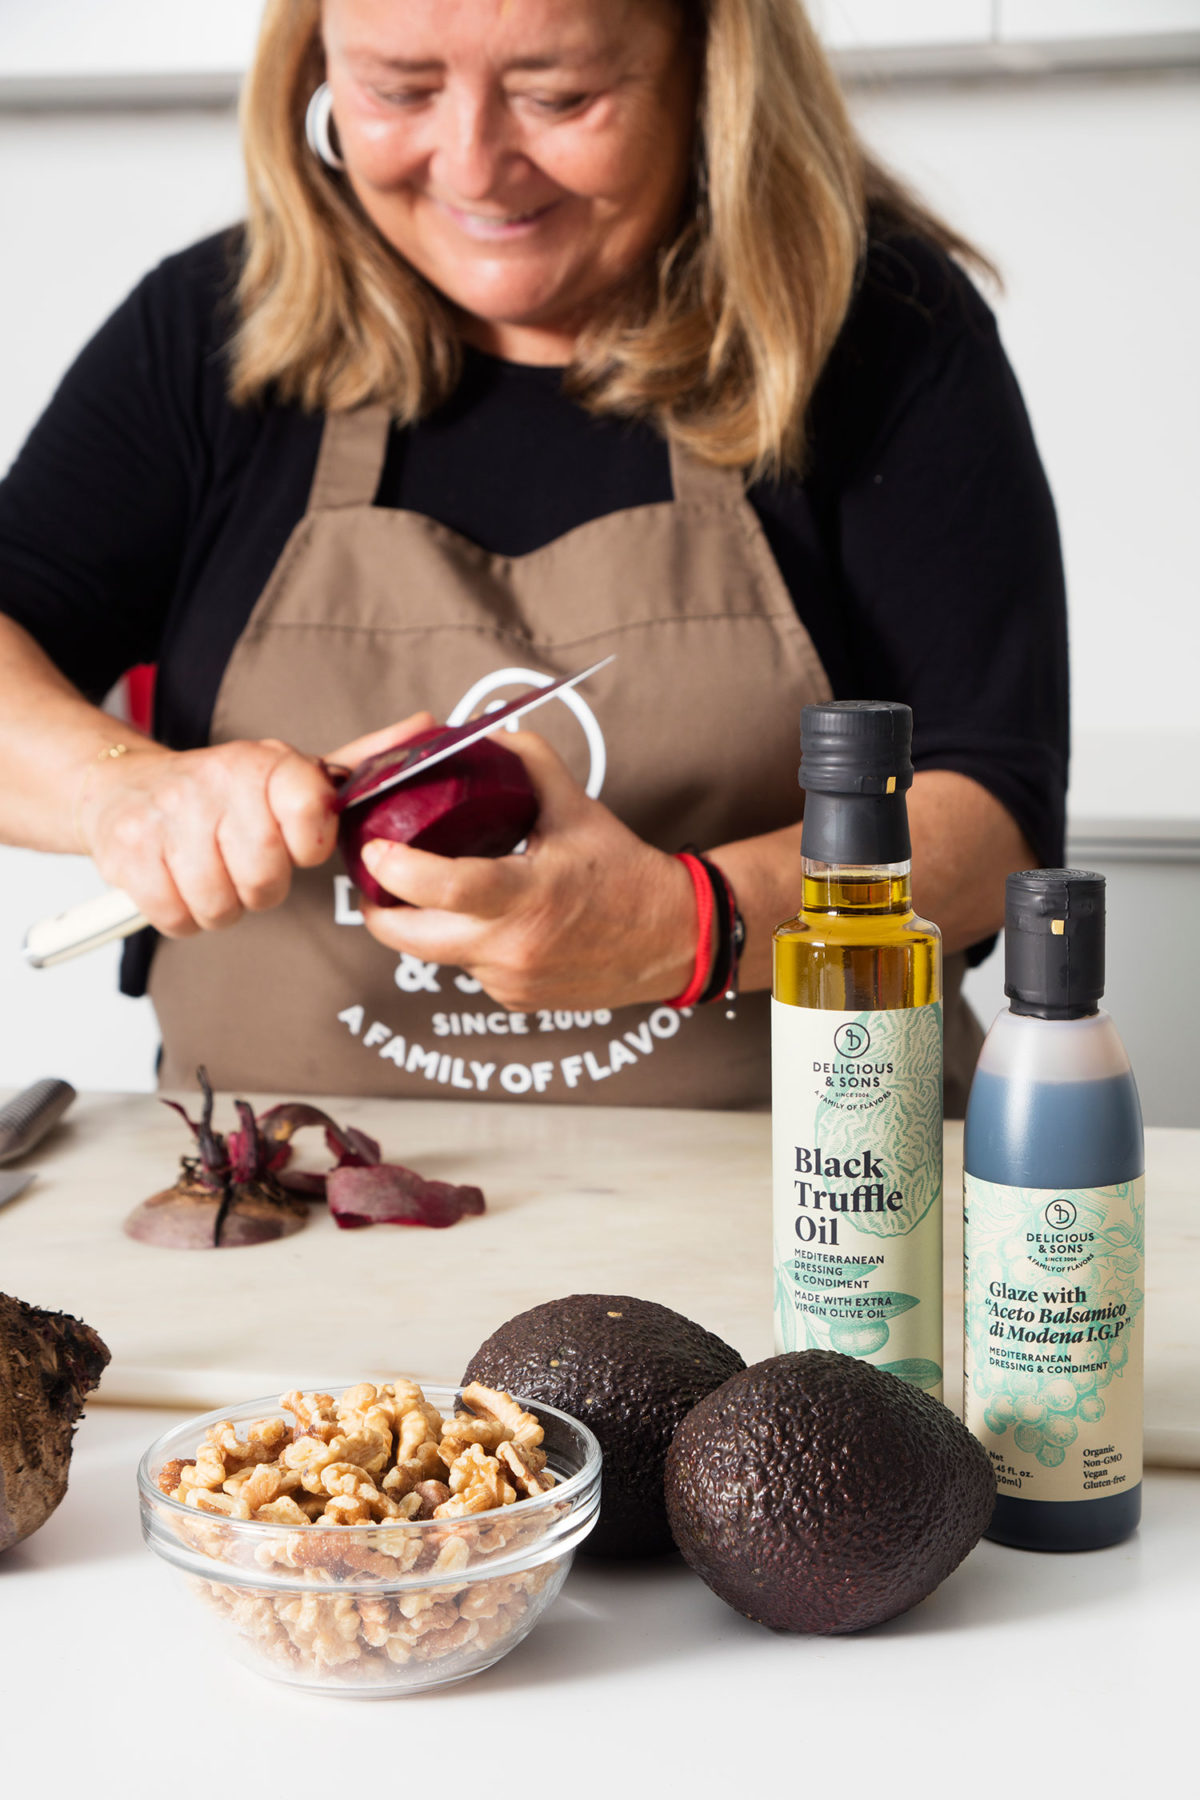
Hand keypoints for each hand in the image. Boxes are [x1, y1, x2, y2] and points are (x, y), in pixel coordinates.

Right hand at [77, 738, 338, 936]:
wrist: (122, 786)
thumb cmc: (218, 791)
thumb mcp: (284, 770)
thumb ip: (354, 761)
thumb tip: (416, 730)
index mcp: (262, 761)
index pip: (311, 811)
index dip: (309, 846)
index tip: (296, 842)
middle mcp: (214, 782)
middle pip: (265, 877)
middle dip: (261, 887)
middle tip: (245, 865)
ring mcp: (166, 817)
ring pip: (220, 906)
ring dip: (221, 905)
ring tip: (211, 873)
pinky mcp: (128, 853)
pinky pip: (177, 918)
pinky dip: (183, 916)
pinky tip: (179, 884)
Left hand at [353, 729, 698, 1011]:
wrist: (672, 939)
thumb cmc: (626, 874)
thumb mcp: (578, 809)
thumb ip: (528, 762)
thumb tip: (483, 732)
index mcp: (528, 895)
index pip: (445, 886)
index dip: (397, 868)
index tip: (373, 847)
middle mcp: (513, 947)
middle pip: (410, 938)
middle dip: (379, 908)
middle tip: (374, 875)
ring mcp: (510, 980)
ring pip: (437, 953)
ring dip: (427, 924)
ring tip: (431, 889)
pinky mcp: (514, 1000)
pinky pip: (469, 968)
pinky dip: (467, 943)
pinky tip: (485, 919)